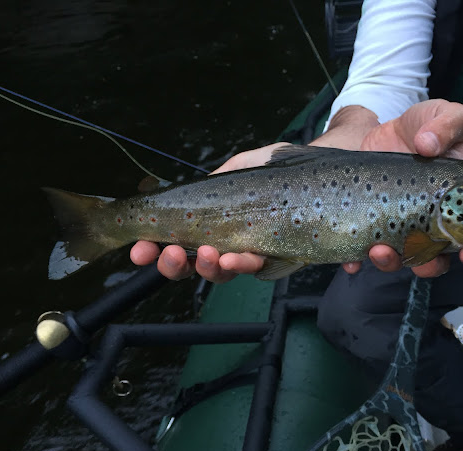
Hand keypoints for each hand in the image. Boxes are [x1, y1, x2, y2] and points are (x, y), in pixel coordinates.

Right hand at [129, 143, 289, 281]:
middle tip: (165, 255)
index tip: (138, 249)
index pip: (177, 240)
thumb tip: (194, 188)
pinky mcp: (279, 259)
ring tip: (206, 254)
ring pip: (223, 271)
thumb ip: (219, 178)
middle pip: (193, 265)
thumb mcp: (242, 166)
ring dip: (208, 267)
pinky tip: (238, 257)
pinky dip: (245, 265)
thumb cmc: (279, 169)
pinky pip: (259, 269)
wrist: (324, 172)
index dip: (155, 249)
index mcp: (212, 222)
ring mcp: (252, 253)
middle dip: (173, 265)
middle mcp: (228, 242)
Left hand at [342, 99, 462, 276]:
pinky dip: (357, 260)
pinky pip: (366, 248)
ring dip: (391, 262)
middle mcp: (433, 223)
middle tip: (420, 258)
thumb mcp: (447, 116)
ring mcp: (402, 225)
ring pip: (401, 257)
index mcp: (461, 205)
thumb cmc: (434, 127)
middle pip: (437, 258)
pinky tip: (350, 262)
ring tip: (379, 251)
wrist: (399, 131)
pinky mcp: (373, 220)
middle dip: (428, 264)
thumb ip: (446, 125)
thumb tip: (428, 143)